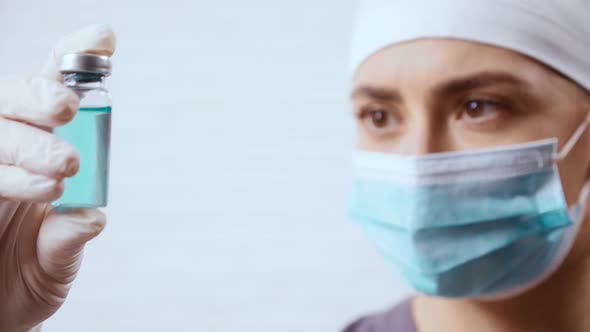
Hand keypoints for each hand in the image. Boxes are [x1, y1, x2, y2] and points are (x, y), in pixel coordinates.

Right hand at [0, 24, 115, 331]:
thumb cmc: (28, 272)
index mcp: (41, 148)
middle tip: (65, 107)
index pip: (53, 88)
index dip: (75, 57)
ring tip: (64, 169)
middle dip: (37, 94)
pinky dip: (8, 176)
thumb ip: (68, 236)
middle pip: (10, 98)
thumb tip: (90, 217)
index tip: (102, 39)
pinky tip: (41, 189)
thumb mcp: (56, 259)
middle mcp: (8, 148)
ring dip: (26, 144)